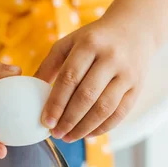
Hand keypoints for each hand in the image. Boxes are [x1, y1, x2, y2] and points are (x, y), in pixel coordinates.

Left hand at [35, 19, 155, 141]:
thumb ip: (49, 66)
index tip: (46, 122)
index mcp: (89, 44)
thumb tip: (30, 93)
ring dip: (84, 128)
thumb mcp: (69, 43)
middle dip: (69, 119)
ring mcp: (127, 73)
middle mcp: (111, 58)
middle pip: (87, 96)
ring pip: (104, 108)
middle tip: (56, 133)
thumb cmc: (93, 40)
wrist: (134, 29)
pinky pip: (120, 113)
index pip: (69, 78)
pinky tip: (88, 134)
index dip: (56, 103)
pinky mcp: (137, 87)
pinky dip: (103, 128)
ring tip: (69, 137)